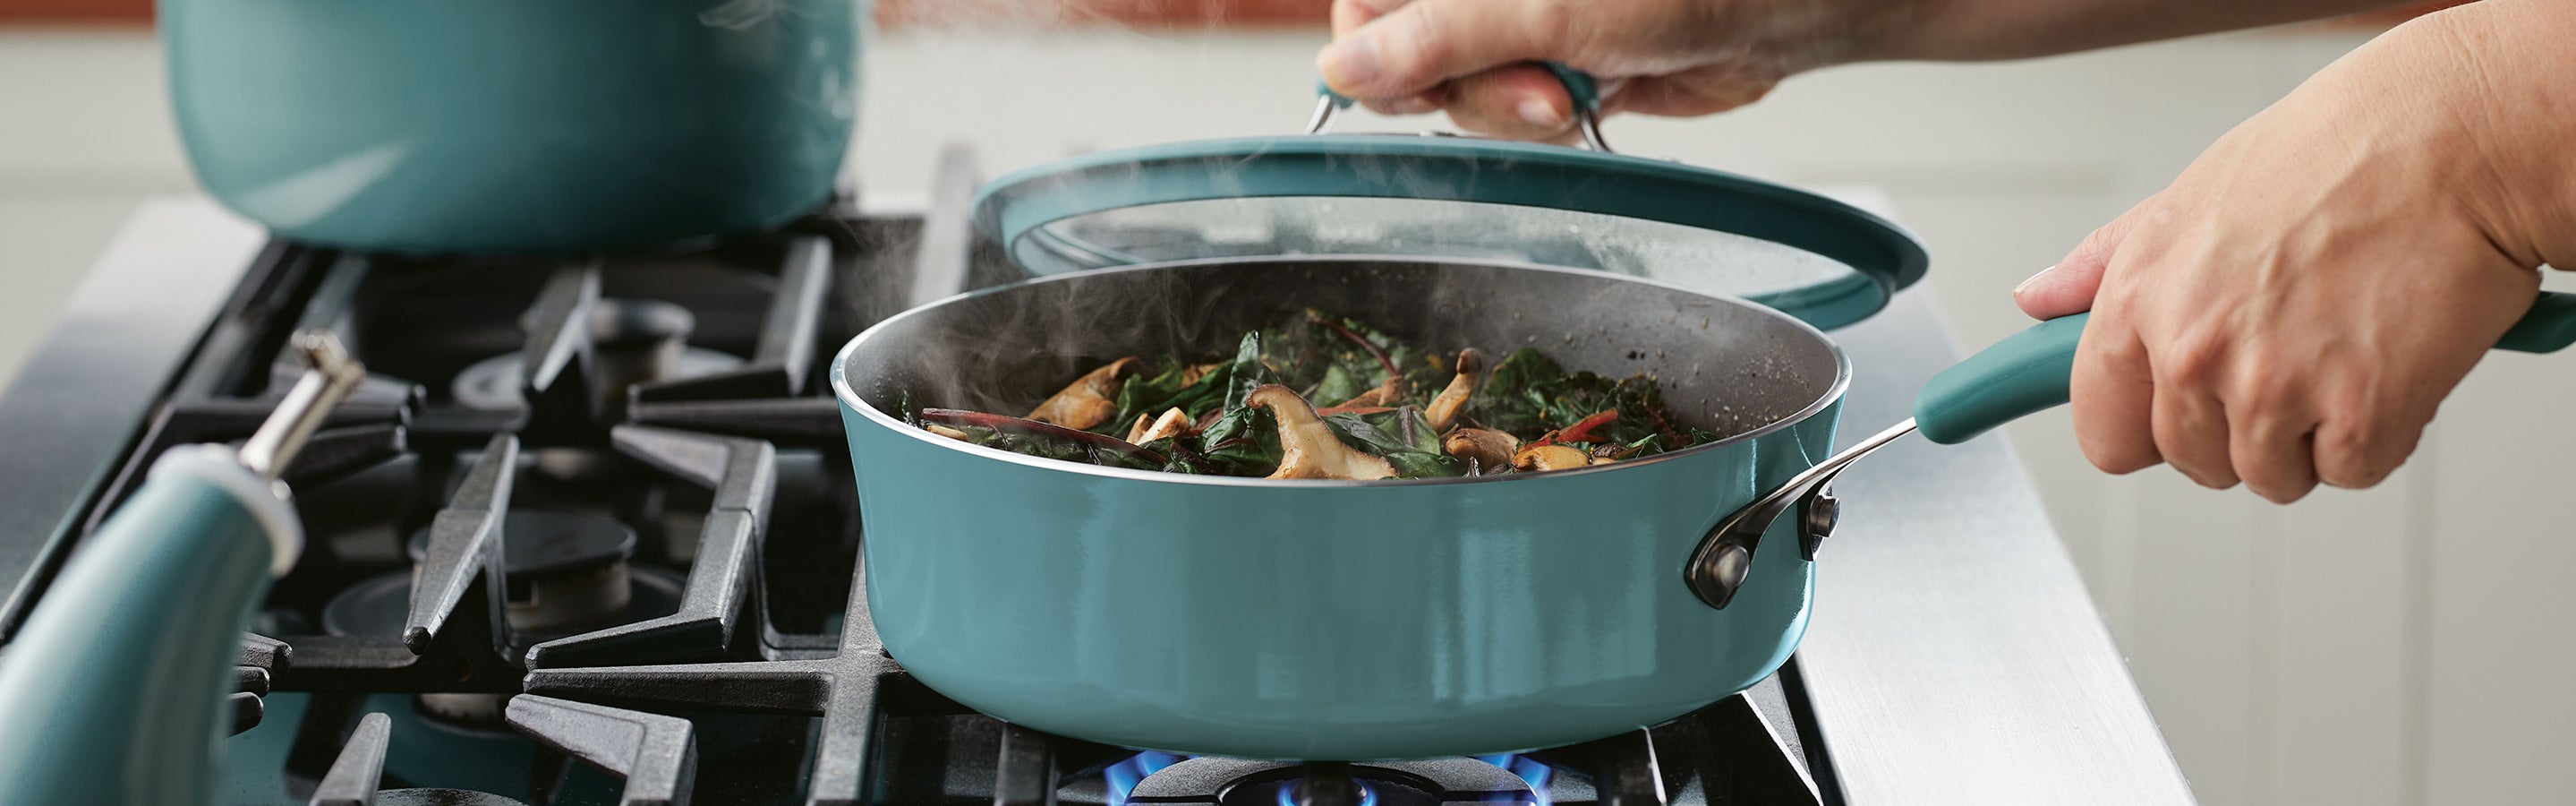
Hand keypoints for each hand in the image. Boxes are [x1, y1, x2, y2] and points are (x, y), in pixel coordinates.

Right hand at [1316, 0, 1897, 140]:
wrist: (1781, 7)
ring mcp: (1519, 20)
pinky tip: (1589, 100)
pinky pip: (1509, 111)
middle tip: (1535, 91)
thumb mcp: (1546, 9)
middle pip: (1410, 53)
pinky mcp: (1555, 60)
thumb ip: (1440, 36)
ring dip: (1510, 112)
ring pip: (1460, 91)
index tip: (1418, 84)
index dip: (1385, 49)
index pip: (1369, 2)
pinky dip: (1542, 123)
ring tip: (1575, 93)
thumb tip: (1344, 67)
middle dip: (1467, 88)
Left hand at [2011, 6, 2572, 502]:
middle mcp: (2193, 350)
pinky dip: (2380, 434)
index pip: (2103, 431)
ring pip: (2271, 477)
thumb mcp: (2188, 198)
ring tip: (2341, 348)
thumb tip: (2038, 298)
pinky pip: (2351, 471)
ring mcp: (2273, 387)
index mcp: (2140, 299)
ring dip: (2311, 436)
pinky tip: (2388, 363)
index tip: (2168, 419)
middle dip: (2240, 428)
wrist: (2451, 141)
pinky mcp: (2358, 413)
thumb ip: (2105, 263)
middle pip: (2191, 461)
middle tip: (2289, 355)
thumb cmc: (2332, 158)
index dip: (2144, 430)